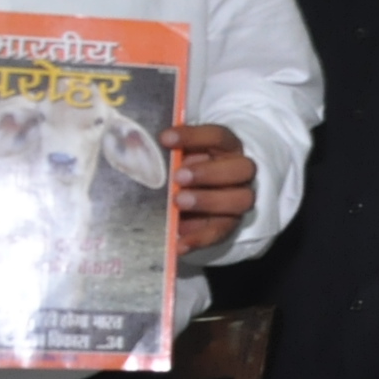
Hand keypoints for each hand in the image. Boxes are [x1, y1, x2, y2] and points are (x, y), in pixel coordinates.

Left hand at [164, 123, 255, 253]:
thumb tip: (136, 146)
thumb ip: (165, 153)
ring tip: (179, 202)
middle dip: (209, 172)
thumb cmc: (182, 169)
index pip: (218, 136)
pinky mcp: (228, 225)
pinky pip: (220, 232)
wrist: (189, 199)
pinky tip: (179, 242)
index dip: (194, 136)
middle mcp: (239, 172)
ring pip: (239, 200)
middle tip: (179, 177)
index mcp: (227, 148)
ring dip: (209, 200)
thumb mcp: (176, 157)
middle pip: (241, 168)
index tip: (164, 138)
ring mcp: (237, 199)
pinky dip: (199, 238)